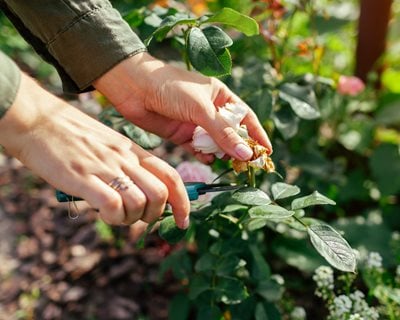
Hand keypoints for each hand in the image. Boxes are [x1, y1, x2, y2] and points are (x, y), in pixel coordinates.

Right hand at [0, 73, 189, 227]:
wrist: (37, 119)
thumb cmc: (70, 133)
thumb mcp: (107, 144)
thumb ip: (123, 165)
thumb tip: (135, 194)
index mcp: (132, 150)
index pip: (170, 176)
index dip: (183, 202)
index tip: (182, 220)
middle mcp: (124, 158)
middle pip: (160, 194)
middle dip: (155, 215)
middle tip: (138, 218)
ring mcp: (105, 167)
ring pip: (140, 203)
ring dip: (131, 219)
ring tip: (115, 215)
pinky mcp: (83, 177)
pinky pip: (113, 205)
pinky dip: (112, 217)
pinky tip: (102, 213)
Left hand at [94, 52, 271, 162]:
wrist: (135, 88)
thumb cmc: (171, 88)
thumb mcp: (202, 109)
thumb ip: (223, 132)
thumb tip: (246, 153)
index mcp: (220, 96)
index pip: (245, 117)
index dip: (257, 134)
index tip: (267, 152)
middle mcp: (210, 111)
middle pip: (231, 133)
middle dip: (240, 148)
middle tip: (249, 164)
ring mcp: (195, 124)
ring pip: (215, 143)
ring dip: (222, 153)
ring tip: (230, 164)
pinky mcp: (181, 135)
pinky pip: (198, 149)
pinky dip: (204, 155)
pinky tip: (208, 159)